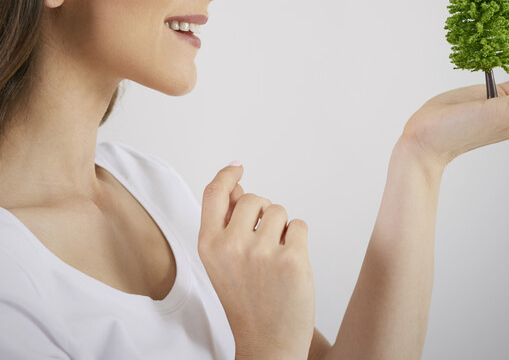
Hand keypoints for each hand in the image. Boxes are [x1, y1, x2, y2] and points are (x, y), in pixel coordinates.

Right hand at [197, 164, 314, 359]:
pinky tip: (289, 265)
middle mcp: (231, 245)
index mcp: (208, 245)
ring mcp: (262, 252)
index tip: (237, 167)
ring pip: (279, 211)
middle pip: (254, 199)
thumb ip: (227, 222)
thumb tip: (234, 185)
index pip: (214, 194)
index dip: (226, 175)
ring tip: (274, 260)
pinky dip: (298, 240)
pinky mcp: (292, 259)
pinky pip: (299, 226)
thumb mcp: (223, 261)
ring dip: (282, 229)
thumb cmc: (246, 299)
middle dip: (263, 213)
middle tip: (262, 245)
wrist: (267, 341)